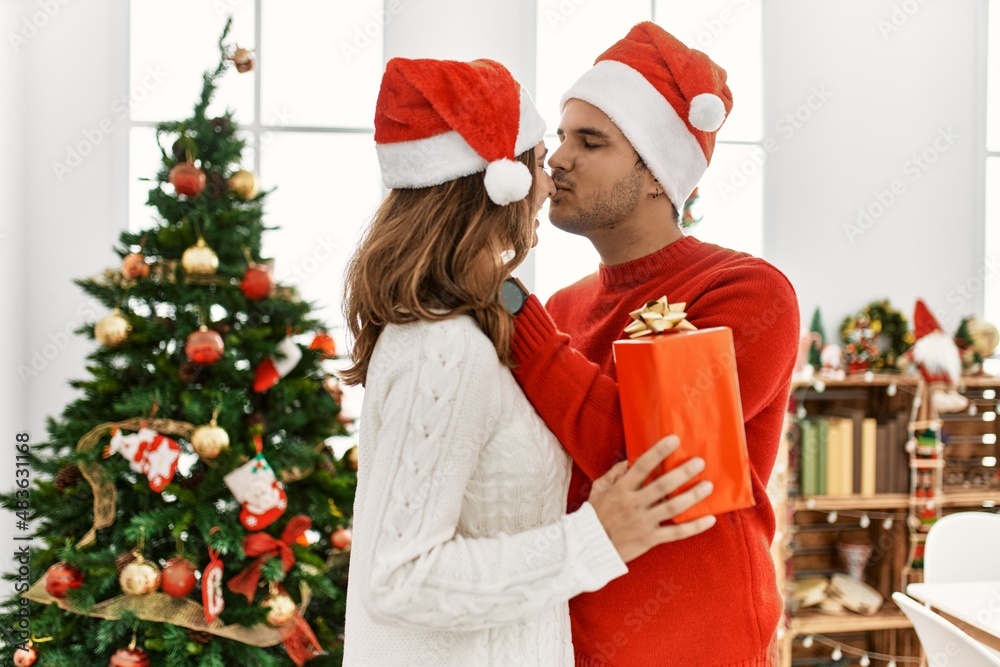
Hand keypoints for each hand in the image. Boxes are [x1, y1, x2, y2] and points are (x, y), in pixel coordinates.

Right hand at [587, 435, 715, 562]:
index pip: (642, 466)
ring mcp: (643, 522)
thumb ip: (614, 473)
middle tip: (700, 462)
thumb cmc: (595, 515)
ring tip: (708, 486)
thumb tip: (631, 460)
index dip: (659, 451)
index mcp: (621, 489)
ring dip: (693, 496)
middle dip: (683, 473)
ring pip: (673, 508)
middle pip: (663, 486)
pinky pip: (676, 533)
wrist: (590, 547)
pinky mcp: (650, 539)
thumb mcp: (599, 490)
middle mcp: (633, 504)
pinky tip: (710, 519)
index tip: (674, 440)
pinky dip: (695, 527)